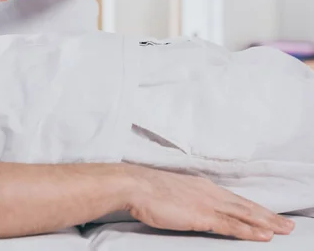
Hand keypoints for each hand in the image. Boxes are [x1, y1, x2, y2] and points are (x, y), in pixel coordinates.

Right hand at [124, 165, 294, 241]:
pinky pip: (231, 226)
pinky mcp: (202, 216)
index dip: (252, 208)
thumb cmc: (146, 190)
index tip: (267, 214)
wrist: (135, 185)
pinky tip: (264, 236)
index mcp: (201, 186)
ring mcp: (207, 204)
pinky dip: (249, 231)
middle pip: (244, 206)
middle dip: (267, 216)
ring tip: (284, 230)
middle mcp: (209, 193)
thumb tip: (188, 207)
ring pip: (244, 215)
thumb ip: (185, 199)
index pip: (233, 199)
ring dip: (266, 223)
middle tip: (287, 225)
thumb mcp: (171, 192)